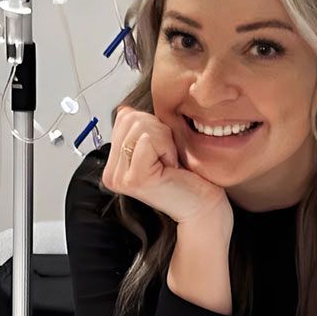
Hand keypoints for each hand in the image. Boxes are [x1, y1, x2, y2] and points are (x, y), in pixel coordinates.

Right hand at [101, 106, 232, 229]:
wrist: (204, 206)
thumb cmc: (189, 177)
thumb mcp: (159, 144)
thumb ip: (140, 127)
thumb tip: (125, 109)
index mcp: (114, 164)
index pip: (125, 117)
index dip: (153, 127)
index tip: (163, 152)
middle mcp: (111, 173)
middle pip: (131, 118)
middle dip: (159, 130)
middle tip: (168, 158)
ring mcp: (120, 178)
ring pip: (140, 125)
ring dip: (164, 139)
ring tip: (170, 163)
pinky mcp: (134, 179)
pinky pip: (148, 139)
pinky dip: (167, 147)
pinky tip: (172, 167)